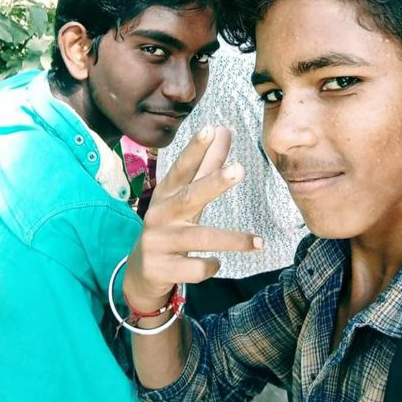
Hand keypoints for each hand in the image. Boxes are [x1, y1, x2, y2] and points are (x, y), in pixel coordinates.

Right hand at [124, 126, 262, 308]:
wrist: (142, 272)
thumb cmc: (171, 226)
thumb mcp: (185, 197)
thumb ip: (206, 166)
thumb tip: (222, 129)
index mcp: (166, 194)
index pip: (182, 168)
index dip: (195, 149)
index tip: (210, 129)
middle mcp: (160, 215)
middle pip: (190, 197)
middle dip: (214, 183)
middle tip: (239, 168)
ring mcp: (159, 242)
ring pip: (200, 238)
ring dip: (231, 239)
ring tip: (259, 242)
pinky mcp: (162, 268)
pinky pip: (194, 268)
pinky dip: (209, 266)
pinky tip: (215, 264)